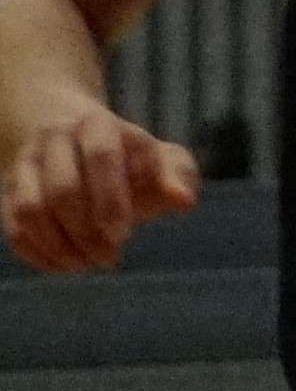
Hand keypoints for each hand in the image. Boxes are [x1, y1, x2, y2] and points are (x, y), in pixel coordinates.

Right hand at [2, 104, 196, 273]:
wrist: (71, 137)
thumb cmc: (126, 156)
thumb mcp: (157, 157)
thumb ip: (176, 174)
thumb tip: (183, 200)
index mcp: (98, 124)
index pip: (102, 155)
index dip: (112, 199)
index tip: (125, 235)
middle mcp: (56, 139)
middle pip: (63, 188)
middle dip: (86, 230)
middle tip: (109, 257)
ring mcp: (26, 165)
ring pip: (33, 210)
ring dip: (60, 246)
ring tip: (88, 264)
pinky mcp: (8, 192)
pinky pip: (14, 228)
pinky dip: (38, 254)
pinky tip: (65, 266)